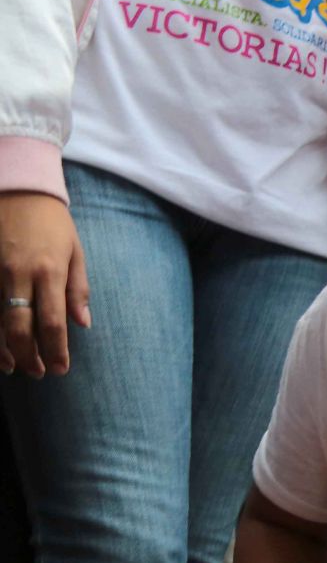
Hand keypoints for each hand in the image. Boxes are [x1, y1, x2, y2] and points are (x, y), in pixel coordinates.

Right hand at [0, 191, 90, 377]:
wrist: (18, 188)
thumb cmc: (52, 222)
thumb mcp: (75, 251)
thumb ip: (78, 289)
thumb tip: (83, 324)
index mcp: (49, 271)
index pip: (53, 322)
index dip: (56, 350)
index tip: (61, 369)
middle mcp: (19, 274)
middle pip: (20, 328)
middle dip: (29, 356)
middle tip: (40, 373)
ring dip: (5, 349)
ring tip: (15, 367)